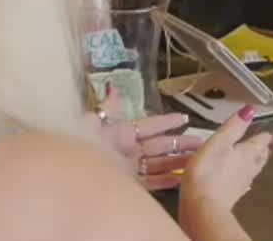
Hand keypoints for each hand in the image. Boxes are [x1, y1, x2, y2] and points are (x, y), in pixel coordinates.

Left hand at [90, 83, 205, 190]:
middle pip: (161, 146)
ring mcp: (132, 169)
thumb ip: (106, 108)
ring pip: (161, 164)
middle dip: (181, 143)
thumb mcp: (90, 124)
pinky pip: (153, 183)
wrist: (70, 176)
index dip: (167, 122)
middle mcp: (130, 151)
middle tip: (202, 142)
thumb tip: (112, 87)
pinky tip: (182, 180)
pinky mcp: (131, 186)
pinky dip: (168, 181)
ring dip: (179, 161)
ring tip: (198, 160)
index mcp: (122, 134)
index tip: (185, 119)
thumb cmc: (79, 147)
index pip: (150, 126)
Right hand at [181, 106, 272, 213]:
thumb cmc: (208, 171)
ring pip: (254, 169)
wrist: (203, 208)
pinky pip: (243, 182)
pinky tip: (240, 178)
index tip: (267, 131)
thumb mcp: (218, 142)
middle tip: (263, 144)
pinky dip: (244, 176)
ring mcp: (243, 183)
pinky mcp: (234, 195)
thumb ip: (234, 126)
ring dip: (255, 162)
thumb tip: (251, 110)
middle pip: (260, 156)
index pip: (261, 140)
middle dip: (261, 149)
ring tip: (254, 158)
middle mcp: (250, 167)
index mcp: (247, 152)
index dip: (264, 134)